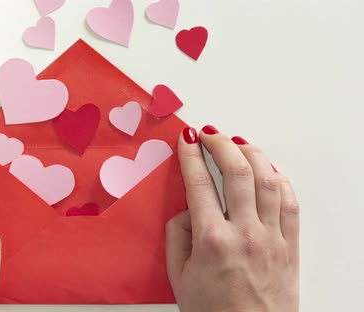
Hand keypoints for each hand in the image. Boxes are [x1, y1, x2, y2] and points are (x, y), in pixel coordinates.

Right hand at [167, 126, 298, 311]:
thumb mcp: (179, 276)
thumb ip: (177, 235)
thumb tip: (187, 208)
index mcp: (212, 241)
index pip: (200, 183)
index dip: (191, 155)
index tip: (187, 140)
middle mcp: (245, 233)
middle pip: (238, 171)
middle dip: (221, 144)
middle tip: (210, 134)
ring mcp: (272, 237)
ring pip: (268, 179)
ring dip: (252, 153)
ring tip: (238, 142)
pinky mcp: (290, 245)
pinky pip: (289, 202)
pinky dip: (279, 179)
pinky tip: (268, 170)